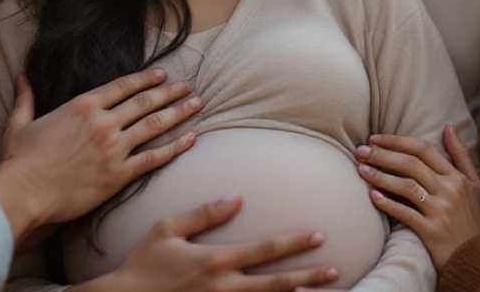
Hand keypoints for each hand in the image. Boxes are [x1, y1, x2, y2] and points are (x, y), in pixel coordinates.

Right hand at [0, 68, 202, 241]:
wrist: (23, 192)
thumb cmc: (20, 161)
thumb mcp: (21, 122)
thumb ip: (26, 98)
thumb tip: (20, 75)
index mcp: (83, 104)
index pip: (123, 86)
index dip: (145, 78)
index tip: (162, 74)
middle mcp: (103, 121)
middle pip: (145, 102)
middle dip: (169, 93)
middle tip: (188, 86)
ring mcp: (113, 147)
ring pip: (154, 125)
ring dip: (178, 113)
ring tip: (196, 104)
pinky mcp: (118, 174)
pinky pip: (152, 157)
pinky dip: (174, 147)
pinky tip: (190, 139)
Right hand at [77, 196, 338, 291]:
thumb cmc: (144, 263)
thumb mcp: (168, 228)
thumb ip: (204, 213)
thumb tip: (236, 197)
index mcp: (215, 260)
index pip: (265, 249)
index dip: (294, 242)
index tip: (319, 235)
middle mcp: (224, 287)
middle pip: (276, 283)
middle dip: (308, 276)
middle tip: (335, 270)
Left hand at [355, 125, 479, 269]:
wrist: (479, 260)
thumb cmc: (473, 219)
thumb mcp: (475, 185)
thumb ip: (461, 155)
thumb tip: (448, 126)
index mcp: (456, 177)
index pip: (423, 149)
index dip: (396, 141)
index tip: (374, 138)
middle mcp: (449, 191)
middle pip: (411, 164)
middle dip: (382, 155)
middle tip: (361, 151)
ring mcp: (441, 212)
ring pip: (406, 186)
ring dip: (380, 176)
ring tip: (360, 170)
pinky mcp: (432, 232)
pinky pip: (406, 214)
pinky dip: (388, 204)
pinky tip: (372, 196)